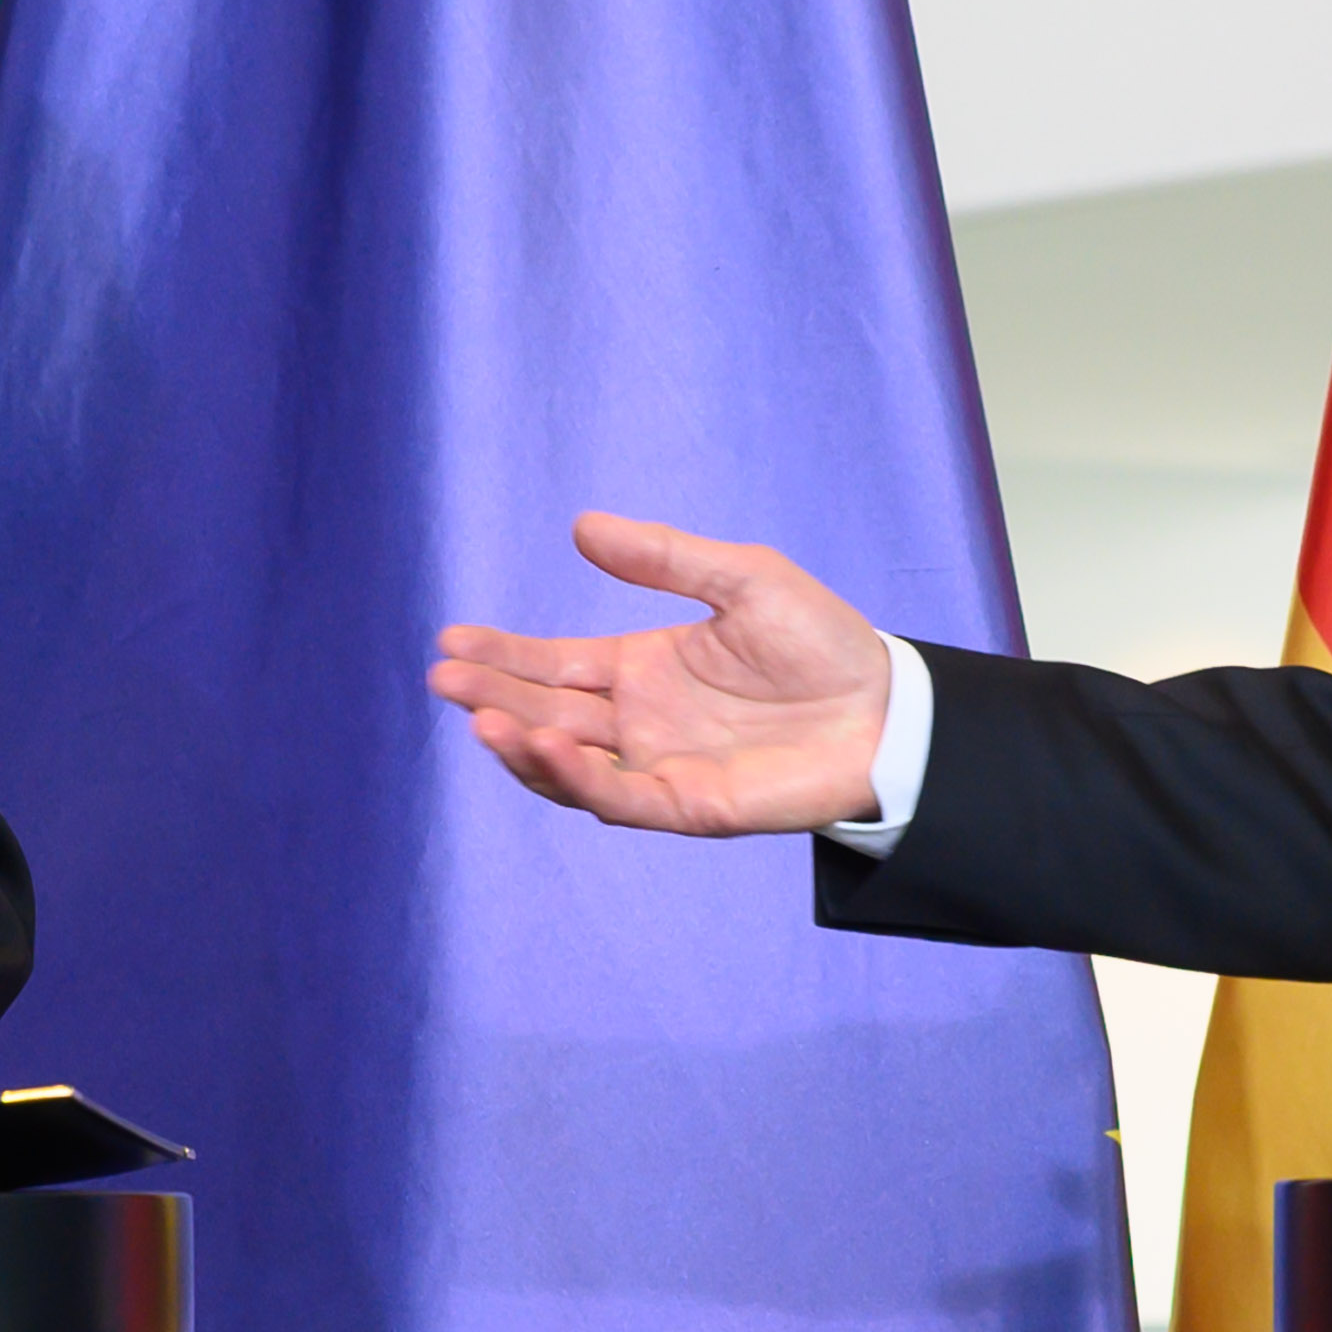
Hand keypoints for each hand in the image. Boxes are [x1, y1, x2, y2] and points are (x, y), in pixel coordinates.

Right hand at [429, 511, 892, 835]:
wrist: (888, 708)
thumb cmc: (822, 643)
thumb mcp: (741, 578)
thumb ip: (664, 557)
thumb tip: (582, 526)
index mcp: (643, 670)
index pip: (554, 666)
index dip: (503, 656)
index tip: (451, 640)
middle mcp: (640, 723)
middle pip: (545, 713)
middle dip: (492, 697)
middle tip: (444, 677)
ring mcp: (659, 767)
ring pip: (568, 765)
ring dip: (521, 743)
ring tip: (482, 716)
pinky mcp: (689, 805)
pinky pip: (619, 797)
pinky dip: (577, 775)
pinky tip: (546, 742)